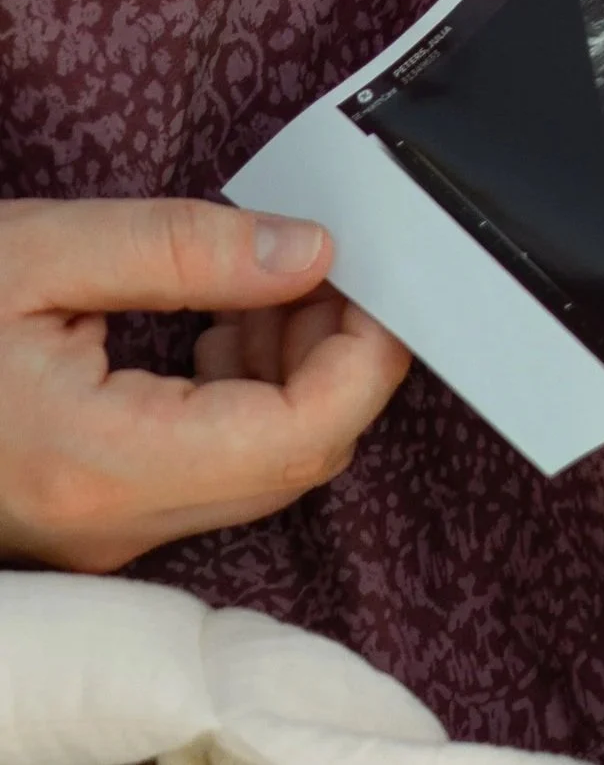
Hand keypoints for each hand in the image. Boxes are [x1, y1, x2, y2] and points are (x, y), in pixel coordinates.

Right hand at [0, 198, 410, 571]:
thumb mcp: (40, 251)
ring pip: (260, 471)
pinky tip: (222, 325)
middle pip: (296, 460)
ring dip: (296, 375)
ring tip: (270, 285)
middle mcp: (106, 521)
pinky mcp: (88, 516)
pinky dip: (247, 397)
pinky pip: (210, 472)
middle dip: (341, 358)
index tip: (383, 276)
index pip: (302, 435)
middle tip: (331, 265)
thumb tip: (311, 250)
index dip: (369, 355)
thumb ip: (186, 250)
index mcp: (98, 461)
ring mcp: (96, 533)